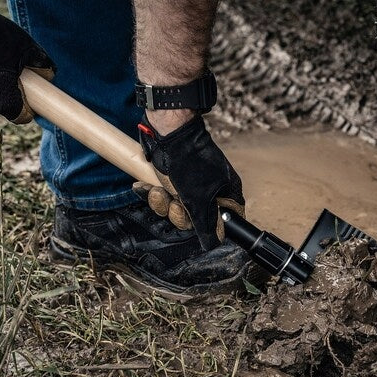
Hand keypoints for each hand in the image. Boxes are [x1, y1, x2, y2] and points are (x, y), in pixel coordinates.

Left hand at [136, 116, 244, 249]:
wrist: (167, 133)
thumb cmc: (190, 161)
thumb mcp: (198, 200)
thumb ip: (207, 225)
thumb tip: (214, 243)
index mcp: (226, 192)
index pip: (229, 218)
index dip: (216, 227)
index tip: (203, 227)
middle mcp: (210, 189)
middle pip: (196, 219)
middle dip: (179, 213)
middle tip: (176, 201)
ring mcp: (190, 184)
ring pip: (176, 209)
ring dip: (162, 203)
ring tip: (159, 190)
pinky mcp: (173, 179)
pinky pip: (164, 197)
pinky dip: (153, 194)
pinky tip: (147, 186)